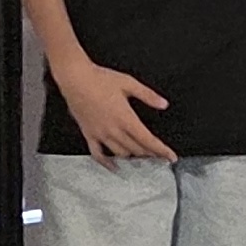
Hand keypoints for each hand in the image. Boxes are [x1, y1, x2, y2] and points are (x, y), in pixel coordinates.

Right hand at [53, 55, 175, 162]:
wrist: (75, 78)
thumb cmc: (99, 79)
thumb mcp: (129, 83)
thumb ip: (148, 95)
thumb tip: (163, 104)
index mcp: (126, 117)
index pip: (148, 140)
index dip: (161, 150)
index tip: (171, 157)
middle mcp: (114, 129)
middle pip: (137, 149)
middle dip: (150, 153)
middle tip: (159, 155)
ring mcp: (100, 134)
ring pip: (120, 153)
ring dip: (133, 156)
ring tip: (141, 156)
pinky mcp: (89, 134)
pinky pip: (98, 154)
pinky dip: (106, 163)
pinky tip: (113, 167)